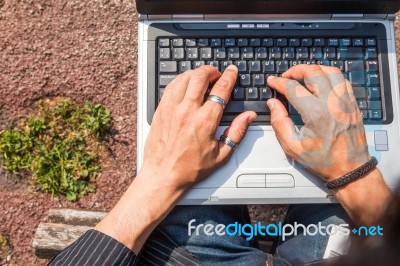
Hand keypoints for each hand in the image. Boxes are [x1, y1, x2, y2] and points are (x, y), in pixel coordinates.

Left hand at [142, 65, 255, 189]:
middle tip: (217, 73)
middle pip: (200, 77)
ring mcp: (172, 109)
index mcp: (206, 121)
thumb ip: (237, 132)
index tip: (231, 71)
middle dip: (211, 70)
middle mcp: (188, 111)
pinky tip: (184, 83)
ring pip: (184, 78)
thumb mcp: (221, 154)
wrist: (163, 175)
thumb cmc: (190, 168)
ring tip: (201, 76)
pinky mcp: (160, 111)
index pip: (221, 89)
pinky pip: (170, 87)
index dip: (229, 76)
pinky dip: (180, 80)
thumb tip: (248, 117)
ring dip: (195, 73)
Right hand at [267, 64, 369, 181]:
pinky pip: (342, 80)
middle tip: (285, 76)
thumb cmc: (323, 161)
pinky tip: (320, 81)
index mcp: (316, 114)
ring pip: (330, 71)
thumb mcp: (293, 147)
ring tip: (302, 75)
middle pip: (313, 72)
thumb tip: (273, 104)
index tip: (272, 82)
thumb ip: (279, 123)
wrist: (350, 169)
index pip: (293, 88)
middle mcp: (332, 104)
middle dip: (295, 70)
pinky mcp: (353, 104)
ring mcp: (345, 102)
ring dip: (313, 69)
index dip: (279, 82)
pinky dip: (329, 75)